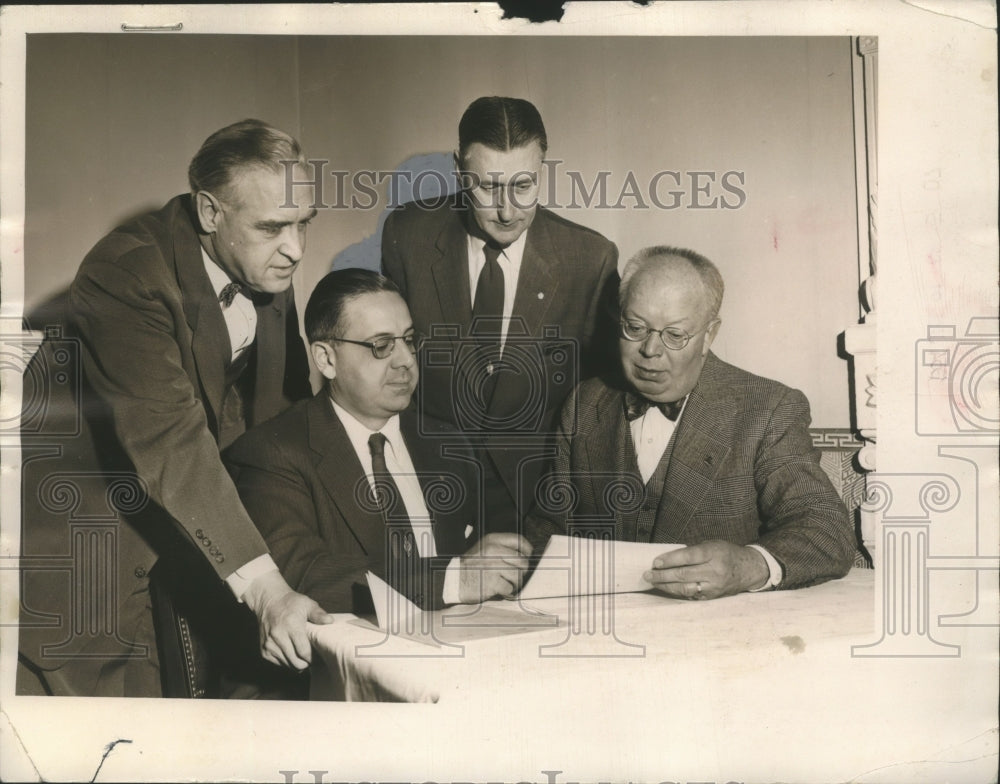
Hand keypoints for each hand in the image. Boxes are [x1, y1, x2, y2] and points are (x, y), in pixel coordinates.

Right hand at [241, 570, 335, 668]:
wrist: (269, 601)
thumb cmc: (291, 603)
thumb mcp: (307, 604)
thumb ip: (318, 614)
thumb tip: (330, 621)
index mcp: (291, 626)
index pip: (304, 652)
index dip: (313, 658)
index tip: (319, 656)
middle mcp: (278, 637)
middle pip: (296, 662)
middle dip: (306, 663)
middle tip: (313, 658)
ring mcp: (269, 645)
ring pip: (288, 665)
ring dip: (297, 663)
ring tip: (303, 655)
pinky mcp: (263, 650)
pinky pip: (279, 663)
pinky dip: (287, 661)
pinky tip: (292, 653)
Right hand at [457, 532, 531, 603]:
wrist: (454, 580)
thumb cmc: (471, 566)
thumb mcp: (484, 549)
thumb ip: (502, 548)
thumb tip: (524, 555)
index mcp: (492, 540)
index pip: (519, 540)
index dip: (526, 550)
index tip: (526, 557)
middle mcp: (493, 551)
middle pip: (523, 561)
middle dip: (521, 571)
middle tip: (513, 575)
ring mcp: (493, 566)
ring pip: (518, 576)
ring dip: (513, 583)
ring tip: (503, 583)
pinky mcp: (492, 581)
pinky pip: (509, 588)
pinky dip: (505, 591)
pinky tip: (497, 589)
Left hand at [642, 540, 768, 599]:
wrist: (748, 569)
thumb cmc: (726, 553)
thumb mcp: (711, 545)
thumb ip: (692, 552)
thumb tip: (668, 558)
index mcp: (714, 554)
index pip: (688, 557)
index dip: (670, 560)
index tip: (655, 562)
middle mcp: (714, 571)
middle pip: (683, 575)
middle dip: (662, 575)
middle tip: (648, 574)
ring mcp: (714, 586)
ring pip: (685, 588)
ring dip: (666, 586)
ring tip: (653, 582)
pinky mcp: (712, 597)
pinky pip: (691, 595)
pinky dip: (677, 592)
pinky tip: (666, 588)